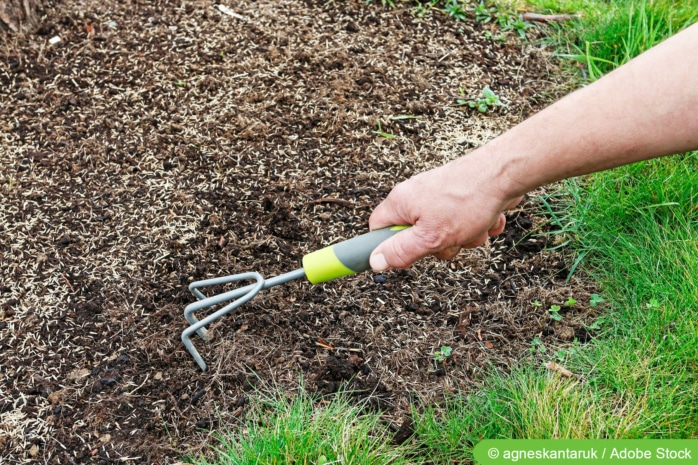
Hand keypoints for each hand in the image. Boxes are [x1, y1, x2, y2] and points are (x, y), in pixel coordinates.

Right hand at [368, 150, 522, 270]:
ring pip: (444, 231)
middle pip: (415, 234)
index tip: (405, 255)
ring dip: (463, 237)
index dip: (388, 246)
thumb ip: (401, 252)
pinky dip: (478, 225)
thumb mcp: (430, 237)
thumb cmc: (468, 199)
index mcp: (401, 202)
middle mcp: (417, 194)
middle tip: (449, 241)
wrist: (506, 173)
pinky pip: (464, 221)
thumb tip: (375, 262)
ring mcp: (440, 195)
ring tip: (475, 227)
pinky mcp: (461, 195)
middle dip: (437, 246)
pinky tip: (488, 219)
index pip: (378, 228)